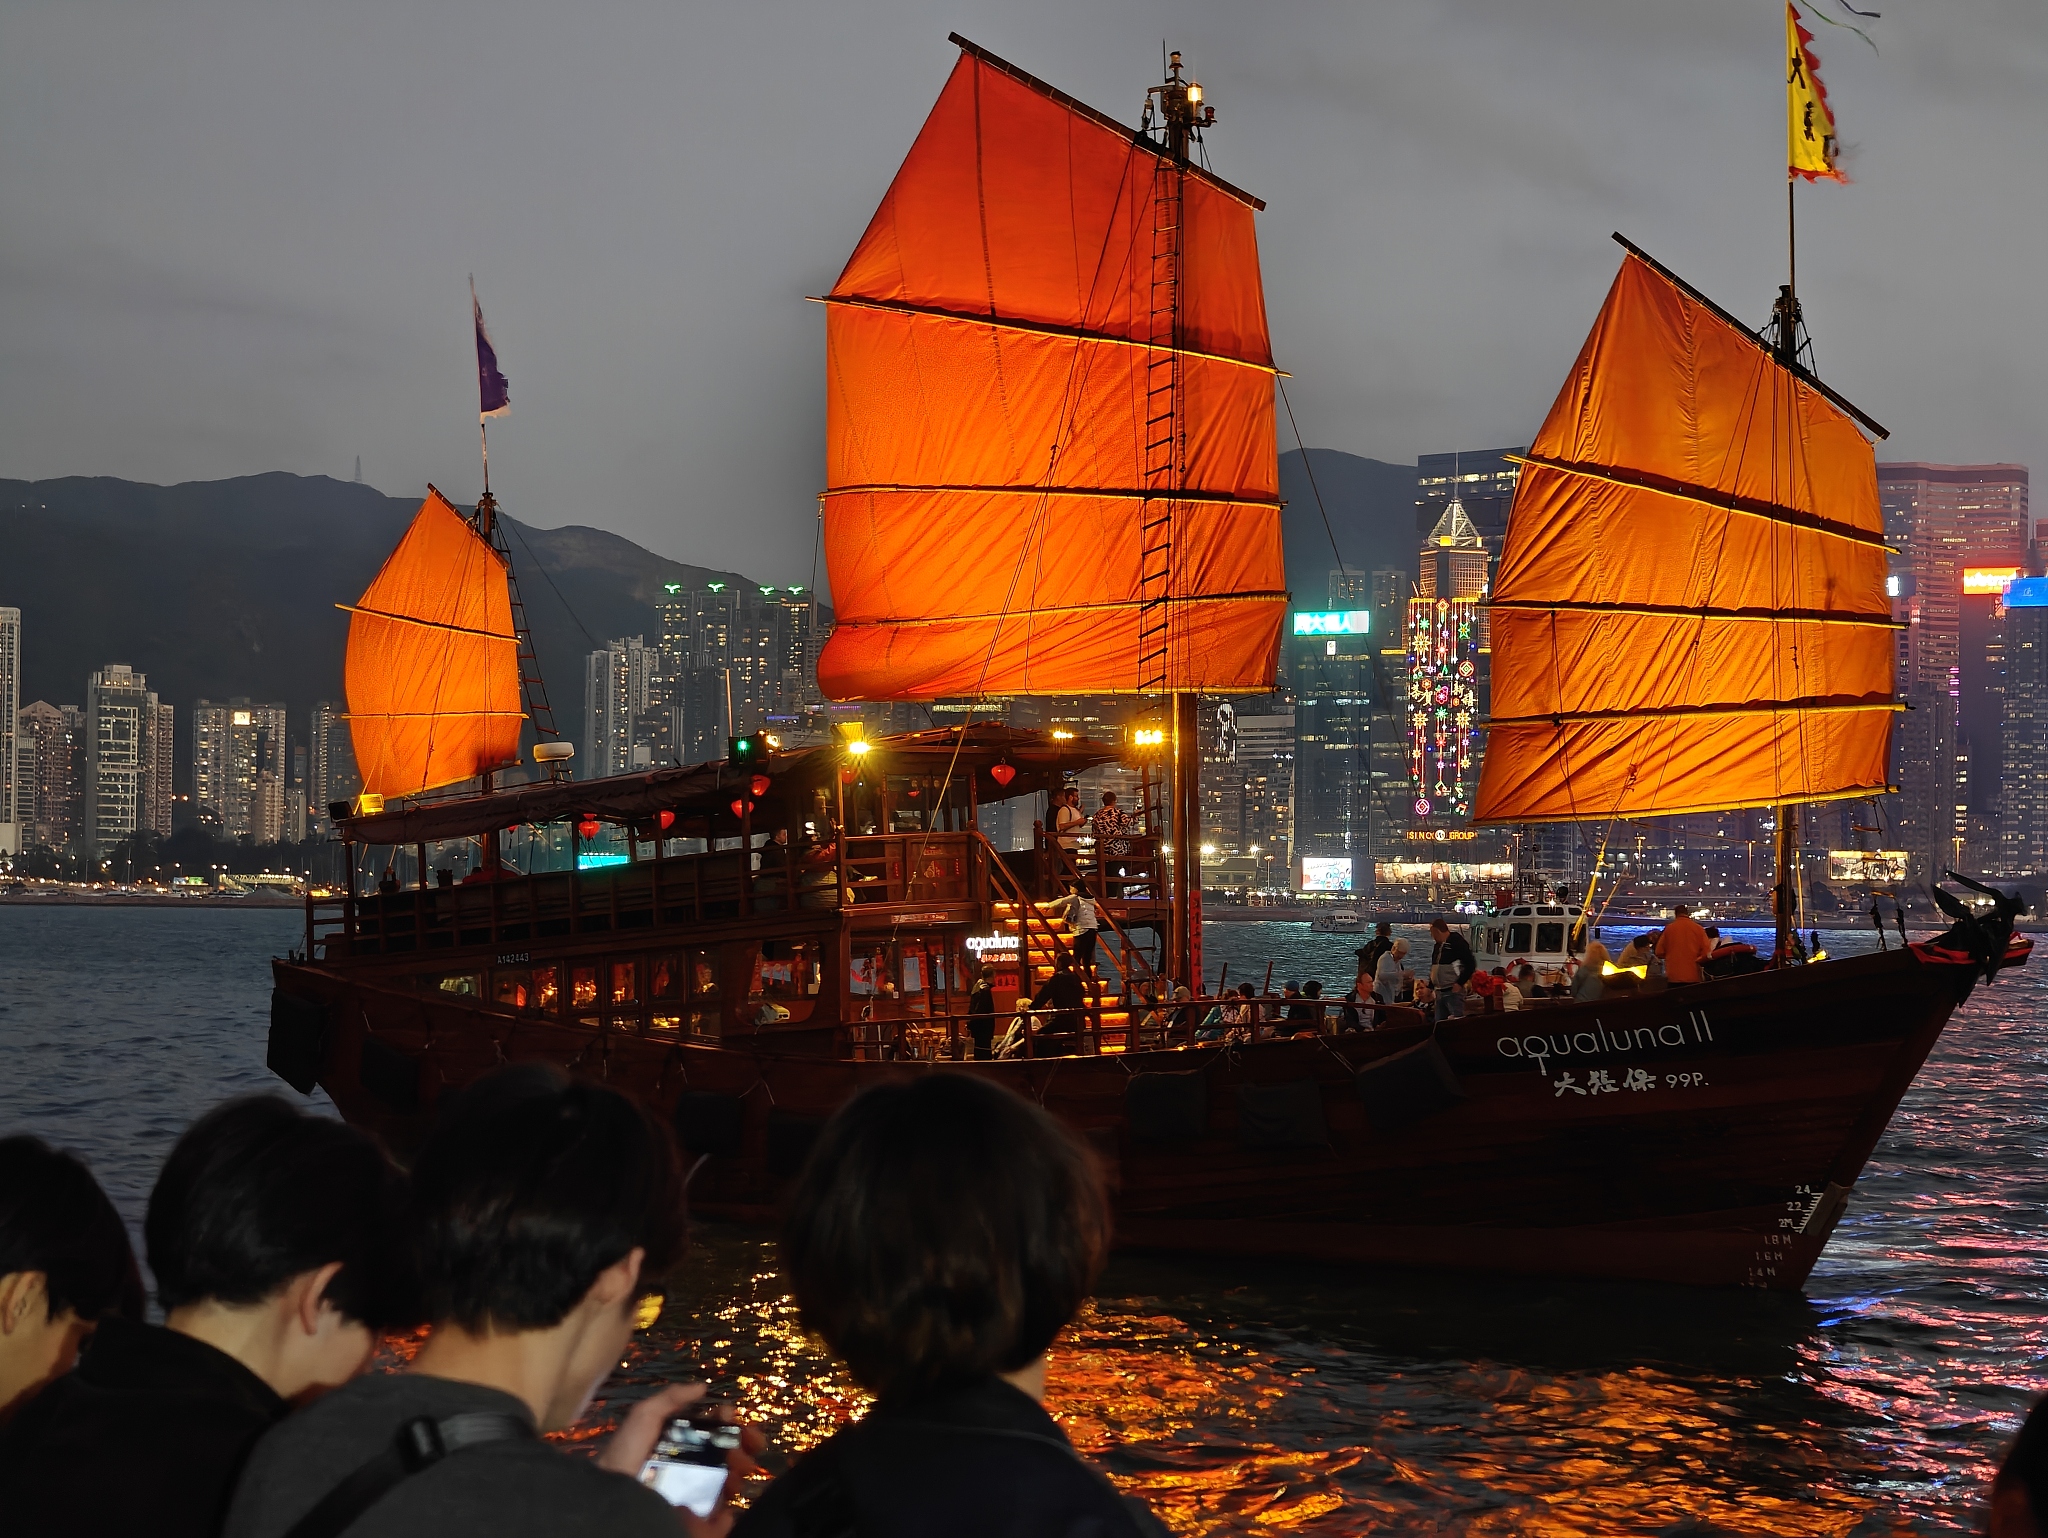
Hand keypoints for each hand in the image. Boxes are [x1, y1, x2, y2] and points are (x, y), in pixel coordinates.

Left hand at [598, 1383, 765, 1535]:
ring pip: (727, 1484)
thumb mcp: (643, 1417)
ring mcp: (691, 1494)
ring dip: (737, 1477)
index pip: (713, 1429)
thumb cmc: (625, 1456)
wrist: (610, 1500)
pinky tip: (723, 1510)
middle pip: (726, 1454)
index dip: (729, 1423)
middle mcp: (688, 1466)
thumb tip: (703, 1387)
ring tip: (733, 1478)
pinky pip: (718, 1519)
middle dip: (741, 1448)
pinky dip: (725, 1517)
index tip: (735, 1419)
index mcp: (679, 1441)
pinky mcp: (693, 1521)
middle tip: (745, 1452)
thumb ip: (670, 1398)